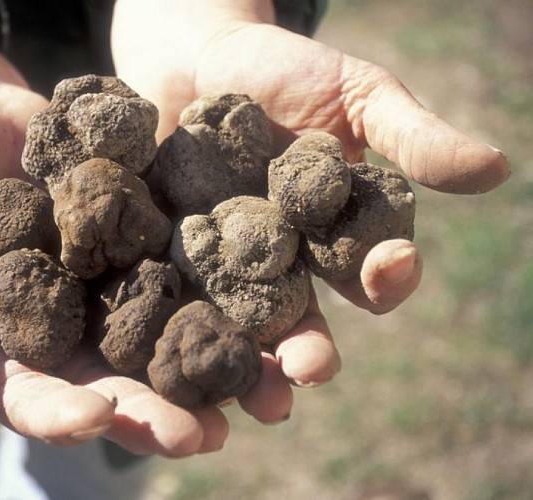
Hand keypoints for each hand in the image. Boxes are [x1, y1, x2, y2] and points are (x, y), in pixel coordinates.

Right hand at [0, 6, 226, 456]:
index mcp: (1, 345)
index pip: (29, 394)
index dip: (59, 412)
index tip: (93, 420)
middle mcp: (65, 330)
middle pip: (112, 381)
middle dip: (153, 409)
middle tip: (199, 434)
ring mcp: (112, 289)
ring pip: (165, 341)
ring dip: (211, 370)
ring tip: (259, 395)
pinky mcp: (149, 243)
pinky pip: (191, 272)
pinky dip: (227, 294)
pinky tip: (269, 311)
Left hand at [112, 0, 507, 389]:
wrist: (200, 60)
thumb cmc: (289, 70)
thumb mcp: (356, 93)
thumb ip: (411, 135)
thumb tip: (495, 168)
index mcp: (336, 236)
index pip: (370, 271)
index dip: (386, 276)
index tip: (389, 268)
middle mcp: (282, 263)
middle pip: (300, 319)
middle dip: (307, 349)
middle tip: (308, 371)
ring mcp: (222, 266)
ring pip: (237, 326)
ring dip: (246, 363)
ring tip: (250, 394)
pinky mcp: (170, 257)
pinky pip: (173, 294)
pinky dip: (175, 323)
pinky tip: (169, 347)